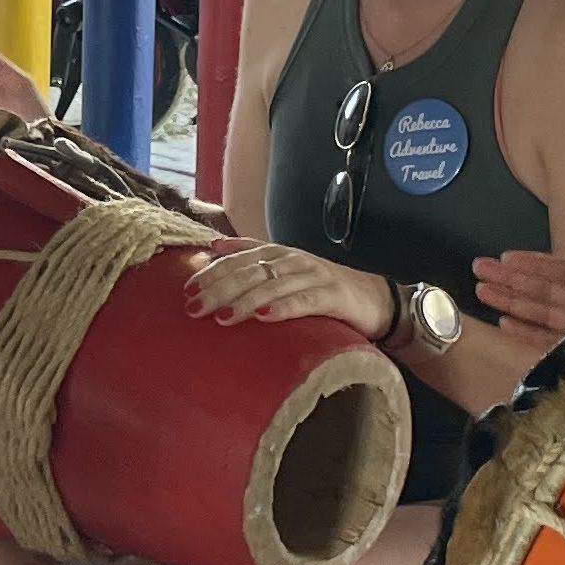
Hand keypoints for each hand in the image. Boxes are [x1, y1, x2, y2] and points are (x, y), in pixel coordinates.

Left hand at [185, 242, 393, 338]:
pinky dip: (283, 307)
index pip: (240, 258)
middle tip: (194, 307)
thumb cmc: (323, 289)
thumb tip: (214, 247)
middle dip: (219, 289)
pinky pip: (305, 300)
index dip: (212, 271)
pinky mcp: (334, 296)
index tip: (187, 288)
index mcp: (280, 254)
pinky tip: (264, 316)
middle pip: (250, 271)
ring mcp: (315, 276)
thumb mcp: (286, 272)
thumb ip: (254, 260)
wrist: (377, 299)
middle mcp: (294, 260)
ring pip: (273, 285)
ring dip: (244, 301)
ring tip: (220, 317)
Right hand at [471, 231, 564, 335]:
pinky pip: (553, 345)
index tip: (508, 257)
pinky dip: (528, 337)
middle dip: (513, 280)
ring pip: (544, 315)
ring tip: (483, 292)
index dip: (538, 263)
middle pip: (548, 291)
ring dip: (513, 303)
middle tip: (479, 270)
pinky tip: (506, 326)